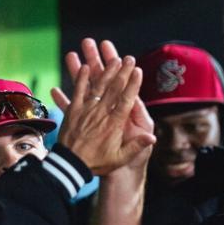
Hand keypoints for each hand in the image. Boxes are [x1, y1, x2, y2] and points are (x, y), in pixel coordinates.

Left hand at [51, 38, 155, 174]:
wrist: (70, 166)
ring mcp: (86, 111)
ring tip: (111, 58)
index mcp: (114, 124)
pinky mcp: (72, 112)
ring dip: (104, 71)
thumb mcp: (120, 158)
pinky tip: (84, 68)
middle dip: (122, 72)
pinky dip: (80, 79)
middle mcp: (100, 114)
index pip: (126, 100)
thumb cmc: (97, 163)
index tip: (137, 71)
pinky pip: (77, 92)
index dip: (132, 84)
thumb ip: (136, 147)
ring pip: (97, 87)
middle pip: (113, 89)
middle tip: (128, 58)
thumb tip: (152, 138)